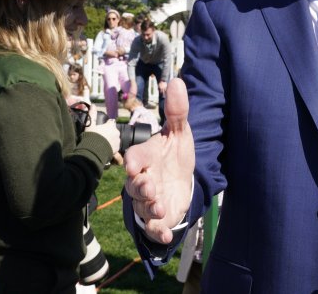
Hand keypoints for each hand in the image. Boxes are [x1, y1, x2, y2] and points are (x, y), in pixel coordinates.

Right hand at [88, 116, 121, 153]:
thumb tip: (93, 105)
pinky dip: (112, 146)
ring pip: (115, 138)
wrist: (94, 151)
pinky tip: (105, 148)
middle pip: (113, 130)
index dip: (106, 124)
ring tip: (103, 143)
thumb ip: (92, 114)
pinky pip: (115, 146)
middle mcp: (116, 132)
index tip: (102, 128)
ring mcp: (118, 141)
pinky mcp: (117, 148)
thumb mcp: (90, 125)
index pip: (111, 122)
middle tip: (101, 136)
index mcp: (111, 125)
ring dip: (111, 139)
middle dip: (109, 132)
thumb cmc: (92, 136)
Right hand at [124, 78, 194, 243]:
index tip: (135, 165)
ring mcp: (148, 201)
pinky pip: (152, 229)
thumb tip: (176, 80)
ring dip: (149, 209)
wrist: (183, 181)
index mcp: (146, 158)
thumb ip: (177, 110)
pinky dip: (157, 234)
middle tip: (150, 188)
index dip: (134, 161)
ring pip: (142, 207)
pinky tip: (165, 237)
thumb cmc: (175, 155)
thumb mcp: (180, 132)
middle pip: (134, 185)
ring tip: (160, 207)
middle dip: (140, 188)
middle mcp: (143, 180)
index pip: (134, 157)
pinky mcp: (158, 219)